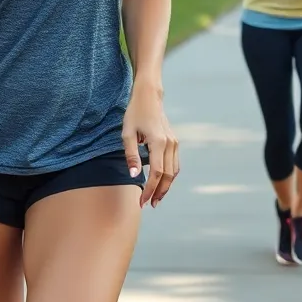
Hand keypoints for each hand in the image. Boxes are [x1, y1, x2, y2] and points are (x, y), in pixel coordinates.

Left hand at [123, 84, 178, 208]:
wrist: (149, 97)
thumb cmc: (135, 114)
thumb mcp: (127, 134)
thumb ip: (131, 155)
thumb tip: (135, 176)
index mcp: (158, 142)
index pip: (157, 173)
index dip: (149, 190)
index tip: (141, 202)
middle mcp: (170, 144)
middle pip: (168, 175)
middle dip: (159, 192)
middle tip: (149, 204)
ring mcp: (174, 143)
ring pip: (174, 171)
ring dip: (166, 186)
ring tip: (155, 198)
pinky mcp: (174, 142)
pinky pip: (174, 164)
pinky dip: (169, 176)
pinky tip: (160, 183)